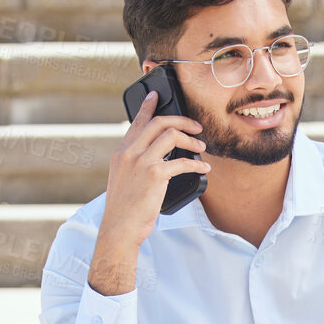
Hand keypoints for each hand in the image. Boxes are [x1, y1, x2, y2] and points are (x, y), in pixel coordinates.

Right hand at [99, 89, 212, 251]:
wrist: (119, 227)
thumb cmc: (124, 208)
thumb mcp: (123, 179)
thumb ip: (135, 164)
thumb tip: (158, 155)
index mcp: (121, 152)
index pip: (137, 122)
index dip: (148, 106)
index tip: (156, 96)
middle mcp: (130, 153)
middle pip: (158, 123)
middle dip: (181, 120)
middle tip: (195, 127)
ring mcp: (141, 162)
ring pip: (170, 135)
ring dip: (190, 140)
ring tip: (201, 147)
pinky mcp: (154, 175)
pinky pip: (181, 162)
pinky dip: (196, 165)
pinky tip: (203, 169)